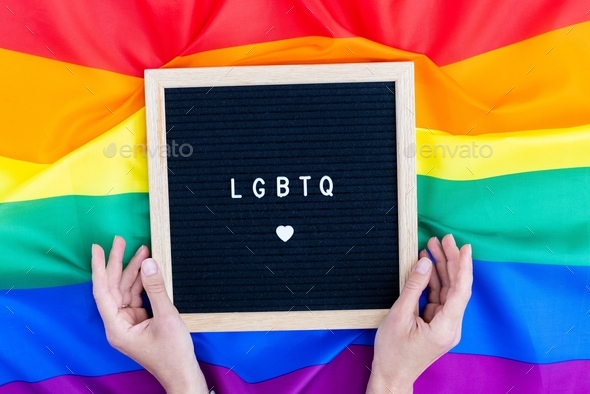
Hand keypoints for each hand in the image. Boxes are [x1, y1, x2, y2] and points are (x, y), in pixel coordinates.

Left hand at [91, 236, 208, 393]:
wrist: (183, 374)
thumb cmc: (173, 353)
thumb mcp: (166, 317)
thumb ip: (156, 288)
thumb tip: (148, 263)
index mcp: (117, 327)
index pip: (103, 291)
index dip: (100, 268)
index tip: (97, 248)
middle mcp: (118, 324)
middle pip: (113, 288)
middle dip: (118, 263)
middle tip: (121, 240)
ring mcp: (129, 323)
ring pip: (126, 290)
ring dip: (134, 271)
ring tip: (142, 249)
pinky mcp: (139, 322)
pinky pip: (137, 297)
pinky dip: (142, 283)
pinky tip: (148, 269)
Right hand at [366, 234, 472, 393]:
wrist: (391, 375)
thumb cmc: (393, 351)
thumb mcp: (399, 315)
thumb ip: (414, 288)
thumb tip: (425, 263)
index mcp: (446, 326)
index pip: (461, 290)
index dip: (464, 267)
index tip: (464, 247)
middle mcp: (451, 325)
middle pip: (456, 287)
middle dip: (450, 261)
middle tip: (443, 239)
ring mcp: (445, 325)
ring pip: (447, 290)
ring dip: (441, 269)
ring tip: (432, 246)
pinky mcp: (437, 323)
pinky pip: (438, 297)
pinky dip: (433, 281)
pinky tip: (427, 266)